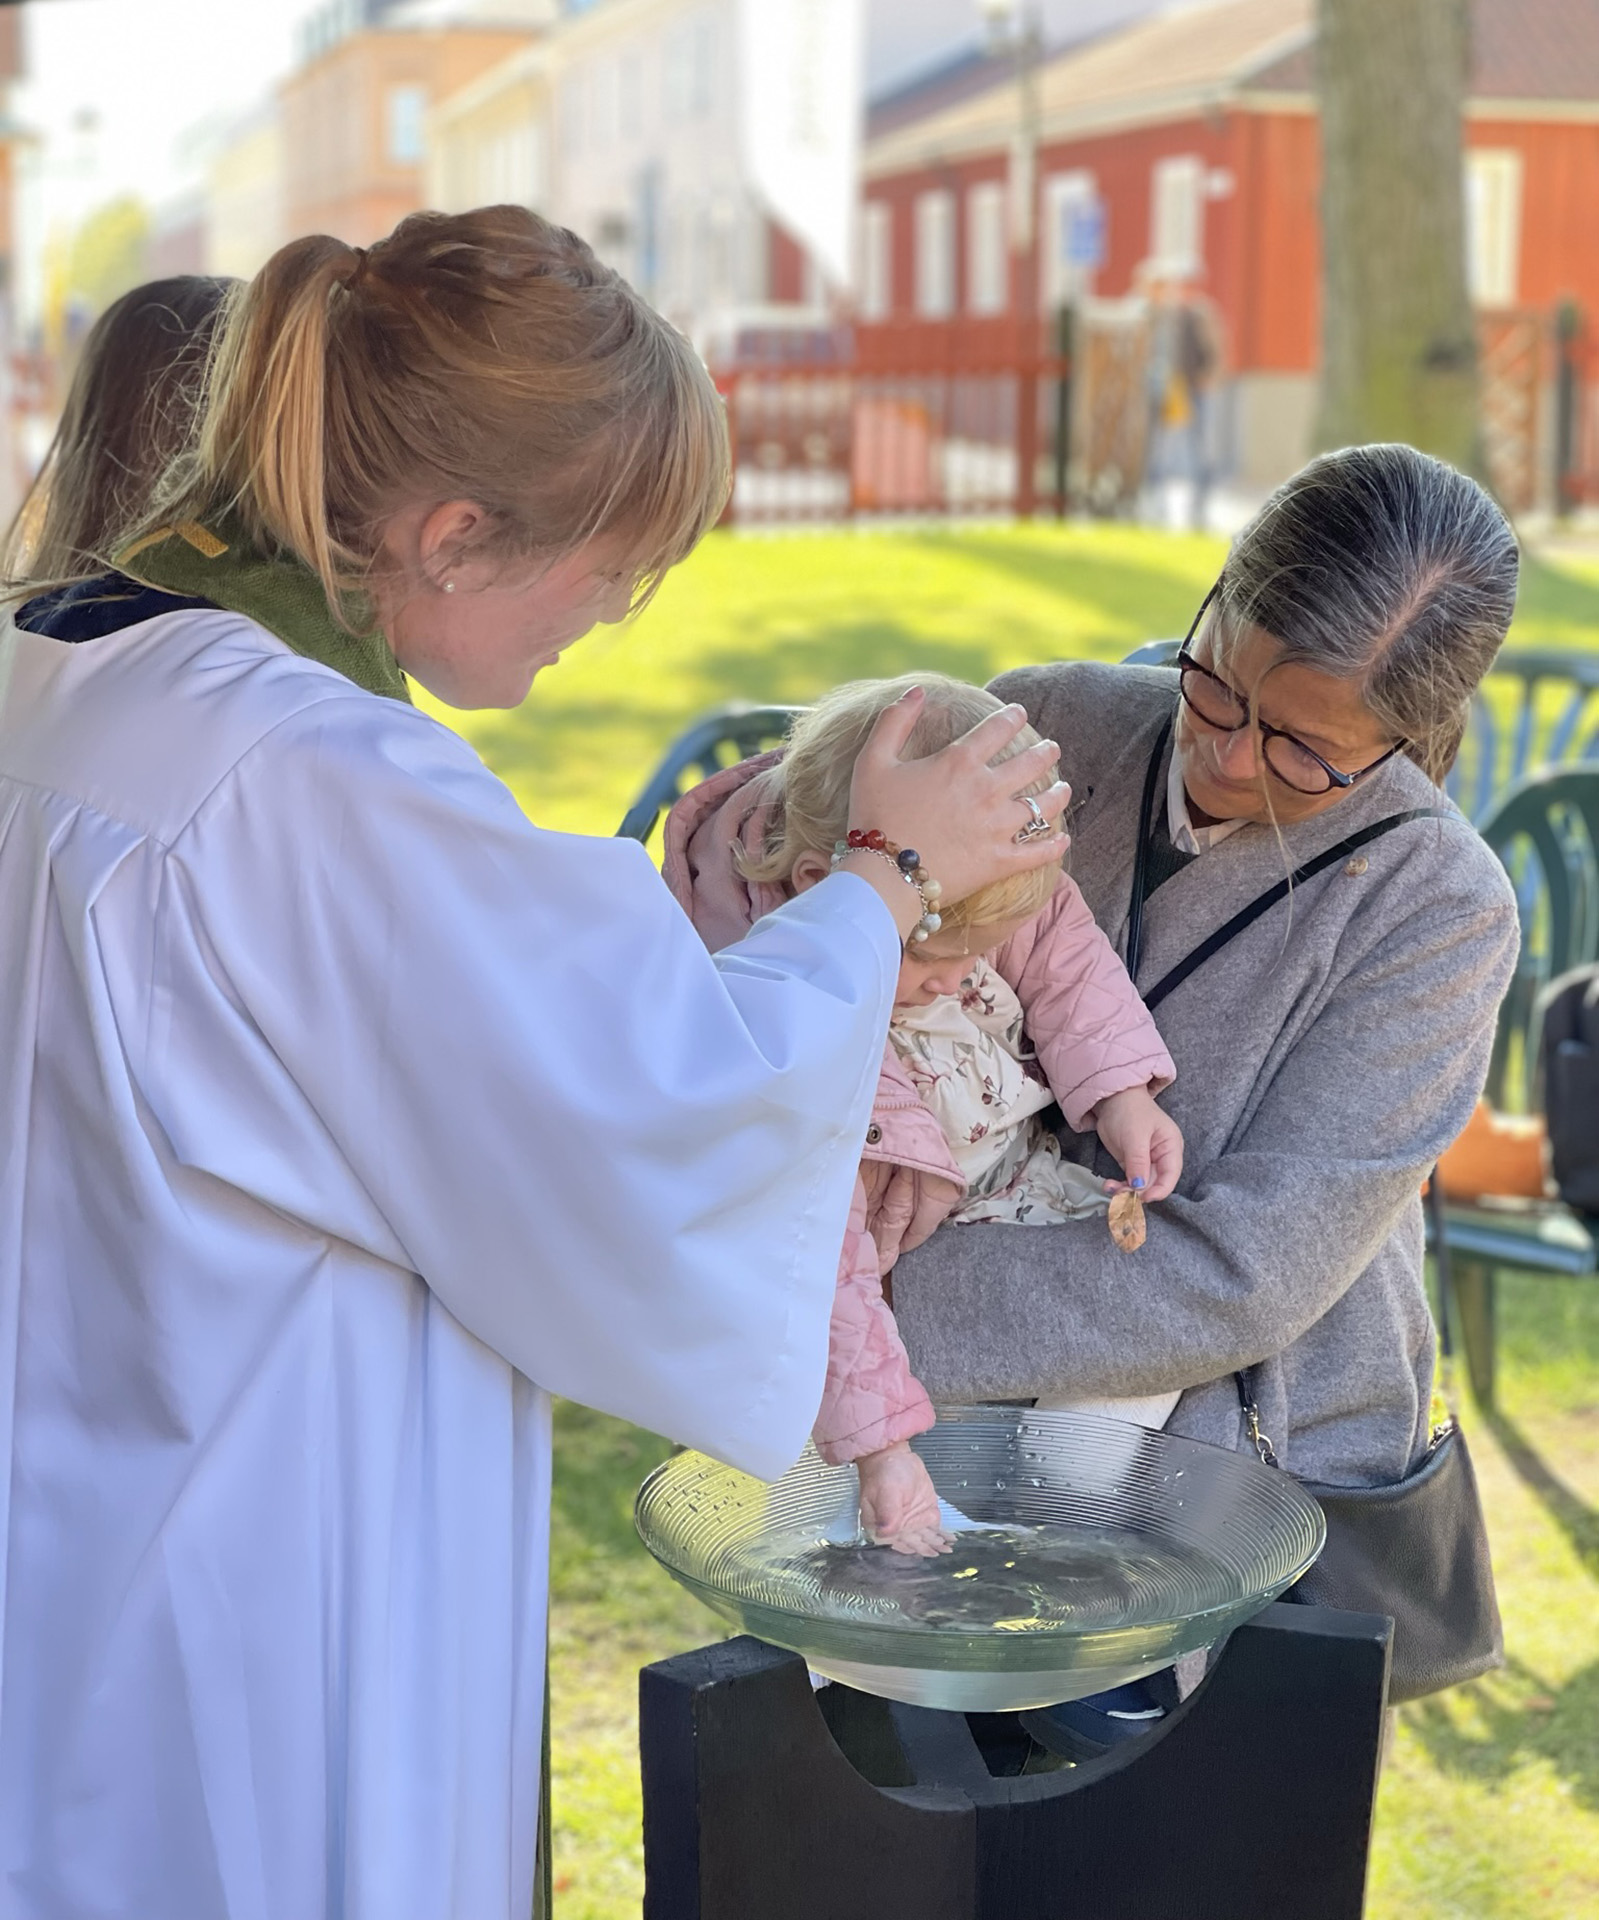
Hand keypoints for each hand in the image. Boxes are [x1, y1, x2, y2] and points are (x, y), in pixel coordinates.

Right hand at [844, 689, 1069, 923]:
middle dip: (1045, 751)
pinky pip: (1038, 853)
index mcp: (959, 762)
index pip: (997, 729)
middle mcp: (986, 790)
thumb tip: (917, 691)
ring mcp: (998, 827)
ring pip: (1043, 805)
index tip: (1019, 713)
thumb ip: (893, 721)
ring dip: (1057, 793)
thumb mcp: (872, 760)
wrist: (884, 875)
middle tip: (1052, 748)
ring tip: (1064, 787)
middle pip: (1029, 763)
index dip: (1012, 717)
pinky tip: (1062, 839)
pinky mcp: (1000, 861)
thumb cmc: (875, 816)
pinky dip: (1054, 845)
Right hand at [856, 1441, 951, 1556]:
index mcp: (881, 1526)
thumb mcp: (886, 1491)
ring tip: (948, 1550)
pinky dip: (941, 1533)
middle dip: (929, 1548)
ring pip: (924, 1537)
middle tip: (945, 1552)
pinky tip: (949, 1539)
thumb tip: (886, 1533)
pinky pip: (932, 1527)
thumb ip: (887, 1513)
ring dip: (937, 1544)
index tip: (930, 1551)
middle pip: (914, 1542)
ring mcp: (910, 1520)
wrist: (891, 1455)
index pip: (899, 1542)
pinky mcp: (922, 1511)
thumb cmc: (884, 1472)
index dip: (914, 1547)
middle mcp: (896, 1527)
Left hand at [1093, 1086, 1183, 1201]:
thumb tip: (1140, 1186)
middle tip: (1120, 1195)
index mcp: (1171, 1147)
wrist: (1111, 1099)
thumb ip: (1138, 1162)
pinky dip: (1120, 1185)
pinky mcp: (1132, 1163)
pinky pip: (1130, 1180)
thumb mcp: (1135, 1136)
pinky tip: (1109, 1185)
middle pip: (1156, 1183)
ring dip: (1126, 1190)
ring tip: (1110, 1188)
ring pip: (1141, 1185)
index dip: (1159, 1190)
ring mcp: (1147, 1161)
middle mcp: (1162, 1156)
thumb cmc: (1129, 1110)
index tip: (1142, 1198)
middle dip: (1139, 1191)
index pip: (1171, 1175)